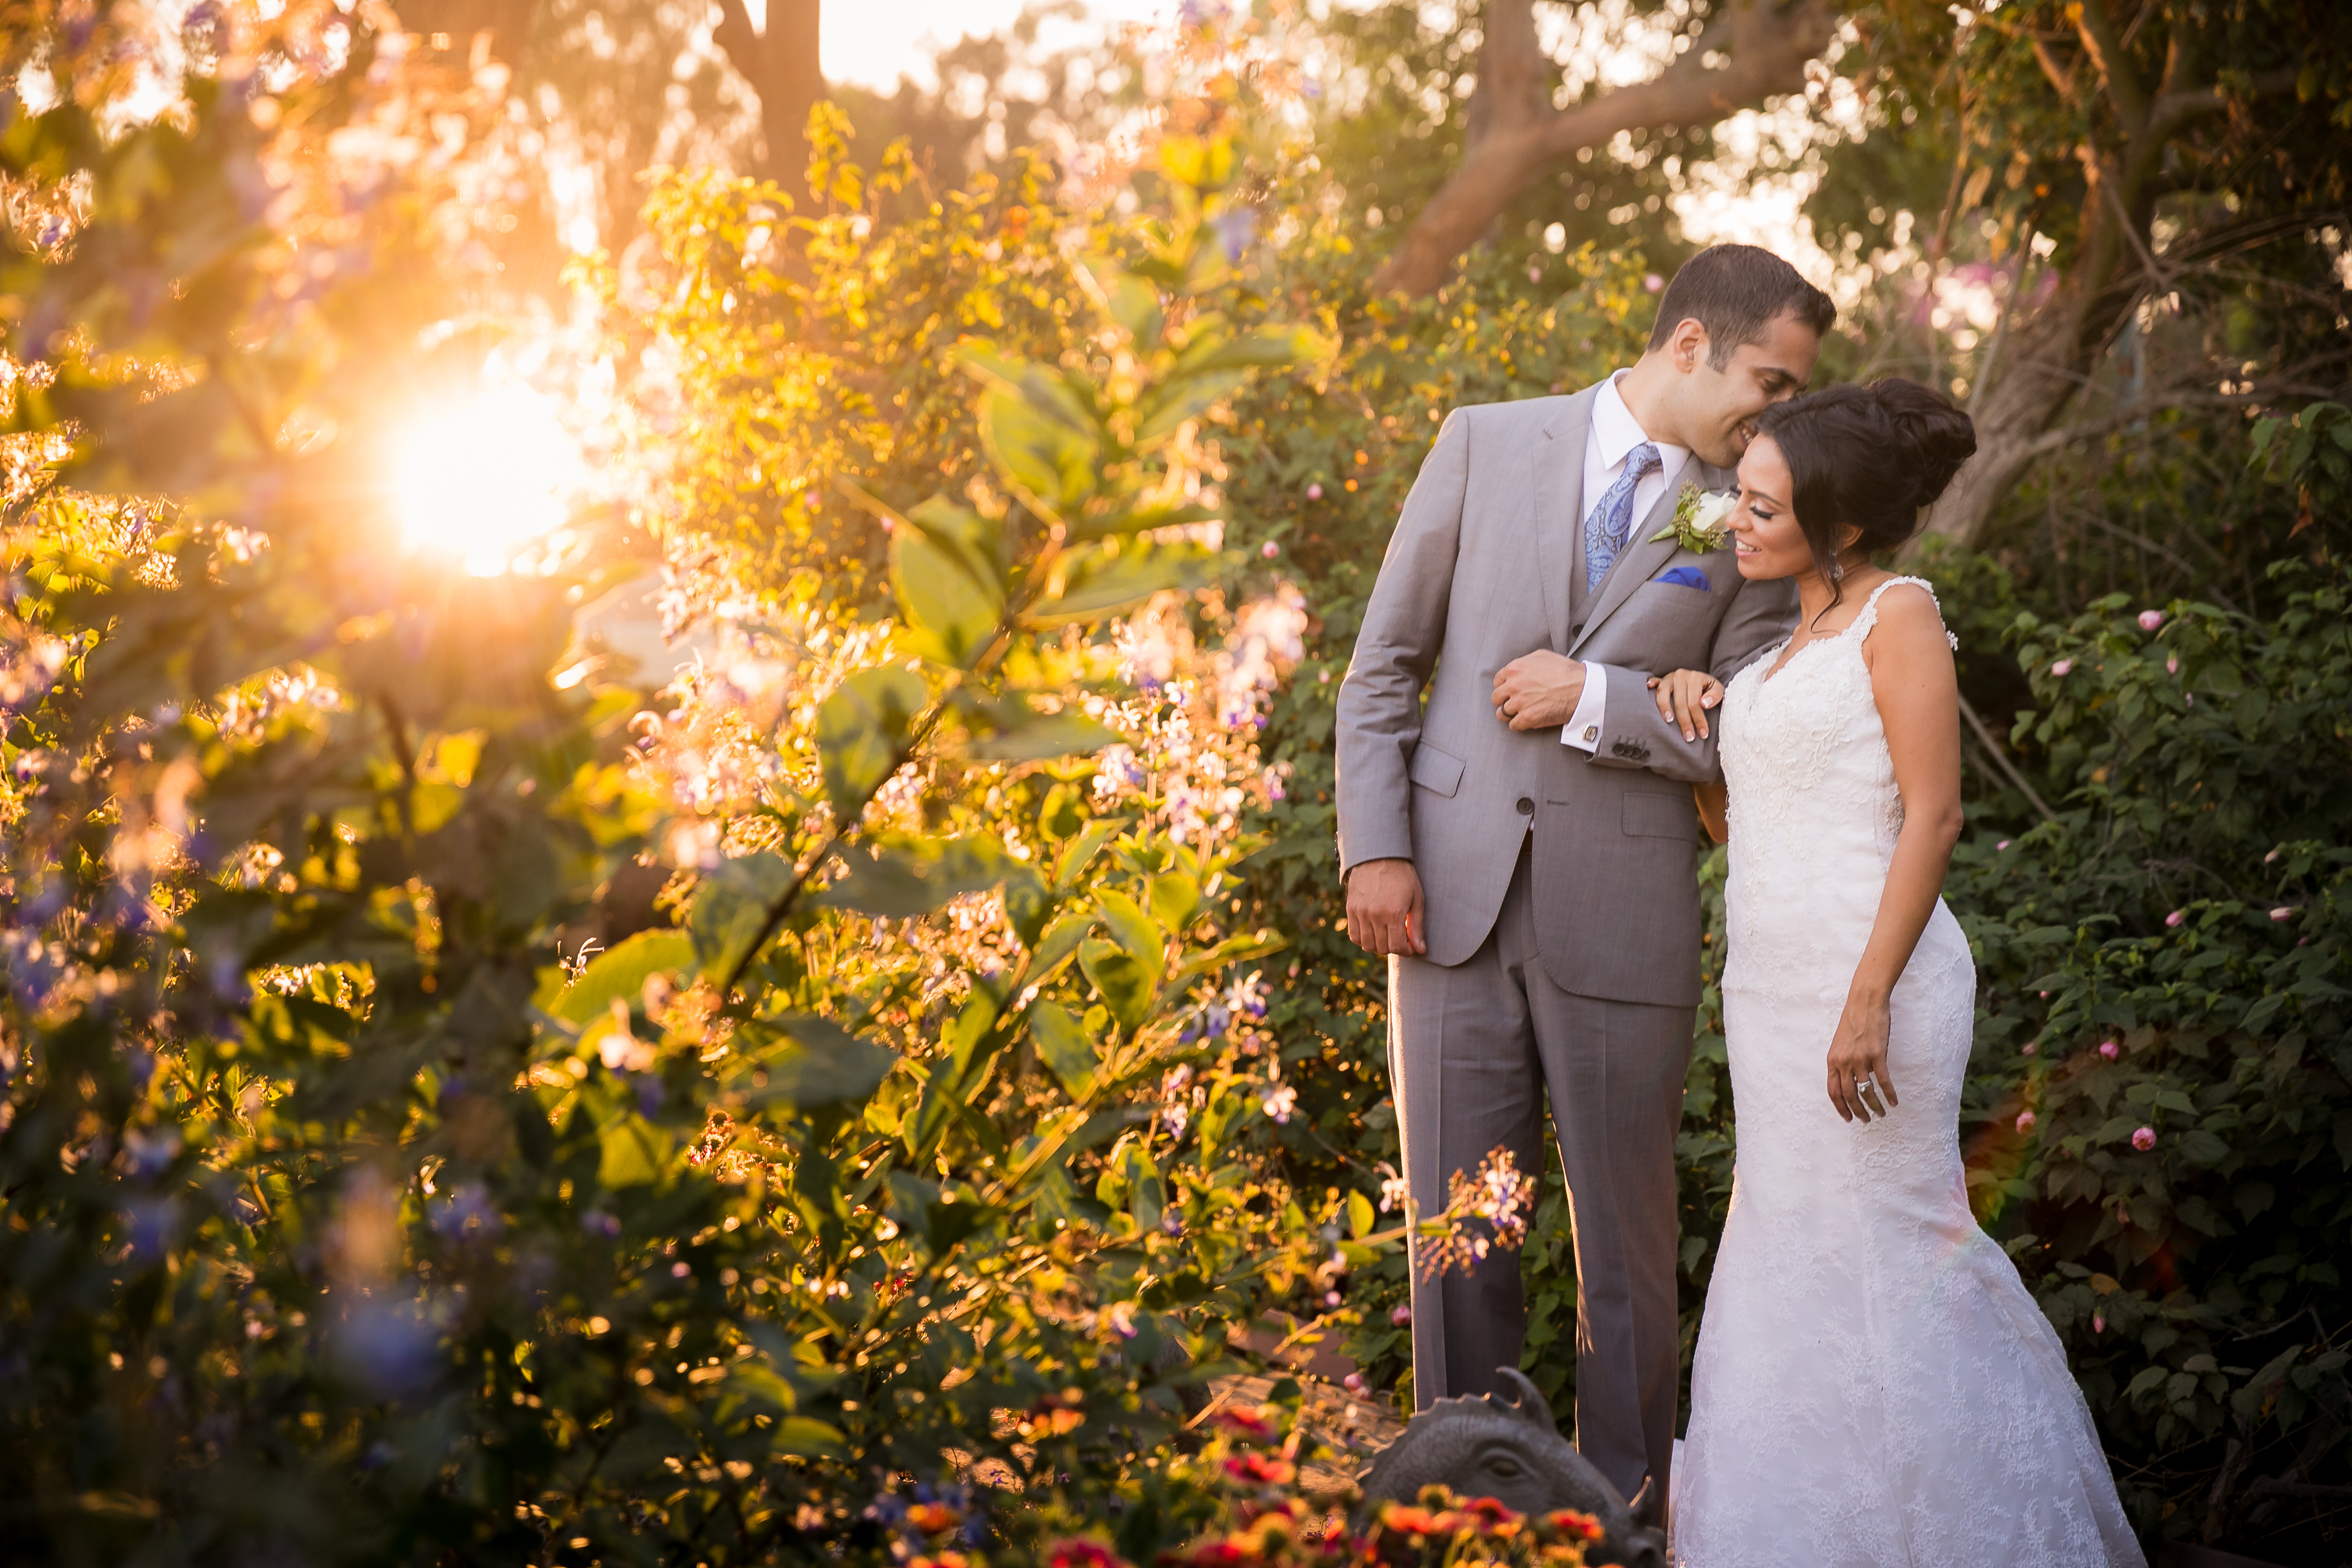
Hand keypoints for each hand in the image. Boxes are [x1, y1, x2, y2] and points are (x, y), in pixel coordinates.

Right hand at [1345, 858, 1426, 955]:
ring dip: (1378, 946)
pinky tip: (1373, 932)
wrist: (1379, 856)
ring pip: (1367, 945)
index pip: (1397, 946)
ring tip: (1386, 936)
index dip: (1406, 951)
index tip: (1410, 948)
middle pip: (1382, 948)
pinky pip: (1354, 935)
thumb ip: (1417, 926)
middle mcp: (1375, 915)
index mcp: (1394, 913)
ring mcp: (1360, 912)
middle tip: (1399, 940)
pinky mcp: (1350, 909)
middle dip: (1393, 948)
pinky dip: (1363, 940)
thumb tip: (1420, 950)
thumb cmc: (1402, 877)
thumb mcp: (1416, 899)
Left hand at [1491, 651, 1584, 731]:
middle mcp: (1513, 685)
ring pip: (1502, 713)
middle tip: (1514, 702)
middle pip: (1497, 698)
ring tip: (1520, 713)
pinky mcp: (1528, 718)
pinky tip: (1526, 721)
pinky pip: (1513, 725)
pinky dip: (1519, 725)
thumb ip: (1524, 663)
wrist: (1581, 688)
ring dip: (1510, 714)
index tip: (1511, 690)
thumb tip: (1517, 670)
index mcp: (1515, 669)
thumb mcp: (1542, 656)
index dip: (1505, 686)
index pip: (1497, 681)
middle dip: (1504, 700)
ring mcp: (1520, 702)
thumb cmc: (1565, 671)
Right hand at [1646, 669, 1724, 741]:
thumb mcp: (1718, 689)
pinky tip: (1648, 687)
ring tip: (1669, 721)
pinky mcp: (1662, 679)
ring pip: (1663, 693)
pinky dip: (1651, 684)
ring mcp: (1669, 677)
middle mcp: (1681, 675)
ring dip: (1665, 708)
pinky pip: (1655, 681)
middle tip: (1689, 737)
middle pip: (1680, 702)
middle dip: (1685, 722)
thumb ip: (1715, 695)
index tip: (1702, 734)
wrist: (1701, 679)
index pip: (1695, 702)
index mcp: (1695, 677)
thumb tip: (1704, 704)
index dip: (1698, 719)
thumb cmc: (1708, 688)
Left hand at [1826, 989, 1897, 1123]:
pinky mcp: (1876, 1054)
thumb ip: (1842, 1062)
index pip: (1833, 1091)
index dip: (1840, 1107)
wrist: (1865, 1002)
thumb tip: (1848, 1081)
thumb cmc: (1853, 1021)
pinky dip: (1889, 1094)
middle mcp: (1844, 1062)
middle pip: (1849, 1095)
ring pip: (1866, 1091)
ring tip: (1881, 1113)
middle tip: (1866, 1120)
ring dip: (1875, 1106)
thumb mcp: (1840, 1043)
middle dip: (1858, 1111)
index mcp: (1832, 1060)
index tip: (1847, 1118)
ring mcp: (1860, 1059)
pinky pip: (1883, 1080)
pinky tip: (1894, 1102)